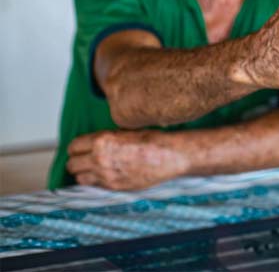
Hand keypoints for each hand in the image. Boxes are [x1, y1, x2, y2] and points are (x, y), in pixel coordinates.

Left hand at [66, 130, 188, 190]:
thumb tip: (94, 144)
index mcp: (101, 141)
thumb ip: (105, 139)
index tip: (80, 149)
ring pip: (79, 178)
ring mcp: (106, 174)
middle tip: (83, 160)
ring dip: (84, 173)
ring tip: (92, 170)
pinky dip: (95, 182)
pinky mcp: (114, 186)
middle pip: (72, 164)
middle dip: (76, 161)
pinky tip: (104, 176)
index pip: (74, 146)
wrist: (168, 155)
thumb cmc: (152, 140)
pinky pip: (94, 186)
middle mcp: (99, 158)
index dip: (76, 148)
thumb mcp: (125, 131)